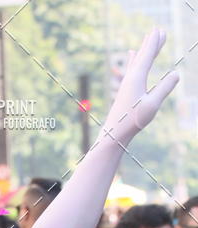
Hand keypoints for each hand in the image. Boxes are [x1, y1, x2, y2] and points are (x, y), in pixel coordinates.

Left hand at [102, 29, 178, 145]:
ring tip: (146, 39)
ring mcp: (126, 84)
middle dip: (151, 44)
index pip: (147, 56)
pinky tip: (132, 56)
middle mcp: (130, 78)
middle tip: (158, 30)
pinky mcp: (124, 90)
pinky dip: (134, 59)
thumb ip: (164, 88)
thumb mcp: (152, 105)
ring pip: (136, 61)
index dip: (154, 43)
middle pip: (142, 56)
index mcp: (137, 78)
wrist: (114, 133)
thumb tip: (177, 74)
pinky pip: (131, 69)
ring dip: (143, 50)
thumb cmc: (132, 120)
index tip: (160, 30)